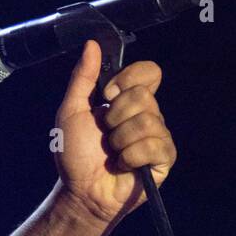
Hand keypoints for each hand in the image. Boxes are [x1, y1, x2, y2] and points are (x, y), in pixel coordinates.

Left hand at [53, 39, 177, 226]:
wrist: (80, 190)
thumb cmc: (75, 152)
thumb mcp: (71, 110)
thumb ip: (83, 77)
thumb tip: (92, 45)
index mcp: (127, 100)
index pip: (149, 72)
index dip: (128, 79)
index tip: (106, 94)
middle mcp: (147, 114)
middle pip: (144, 95)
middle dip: (115, 115)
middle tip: (104, 133)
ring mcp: (158, 136)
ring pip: (148, 120)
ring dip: (119, 139)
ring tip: (112, 151)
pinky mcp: (164, 158)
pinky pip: (155, 145)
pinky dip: (130, 156)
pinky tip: (122, 165)